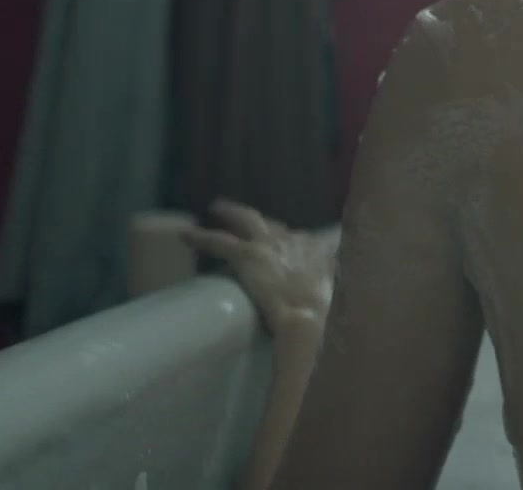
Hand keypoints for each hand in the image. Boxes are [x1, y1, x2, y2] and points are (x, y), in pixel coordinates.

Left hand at [182, 199, 335, 335]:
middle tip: (247, 220)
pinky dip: (201, 237)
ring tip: (217, 208)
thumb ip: (331, 284)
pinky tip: (185, 235)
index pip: (302, 240)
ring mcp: (269, 244)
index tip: (287, 248)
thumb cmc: (326, 310)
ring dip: (231, 213)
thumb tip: (332, 290)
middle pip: (275, 224)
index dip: (292, 243)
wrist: (308, 314)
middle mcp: (293, 239)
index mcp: (316, 248)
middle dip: (261, 221)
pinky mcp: (247, 254)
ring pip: (246, 220)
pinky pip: (218, 241)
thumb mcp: (336, 290)